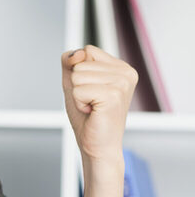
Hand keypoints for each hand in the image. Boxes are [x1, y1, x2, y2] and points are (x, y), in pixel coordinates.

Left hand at [61, 45, 137, 163]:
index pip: (87, 51)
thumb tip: (77, 54)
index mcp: (121, 67)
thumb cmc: (88, 117)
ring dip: (78, 95)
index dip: (79, 72)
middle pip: (81, 63)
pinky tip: (92, 111)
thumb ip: (70, 62)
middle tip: (91, 102)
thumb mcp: (74, 83)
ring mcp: (122, 83)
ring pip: (77, 75)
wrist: (98, 145)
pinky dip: (78, 103)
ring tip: (92, 107)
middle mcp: (126, 72)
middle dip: (77, 86)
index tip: (91, 91)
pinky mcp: (113, 95)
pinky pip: (78, 90)